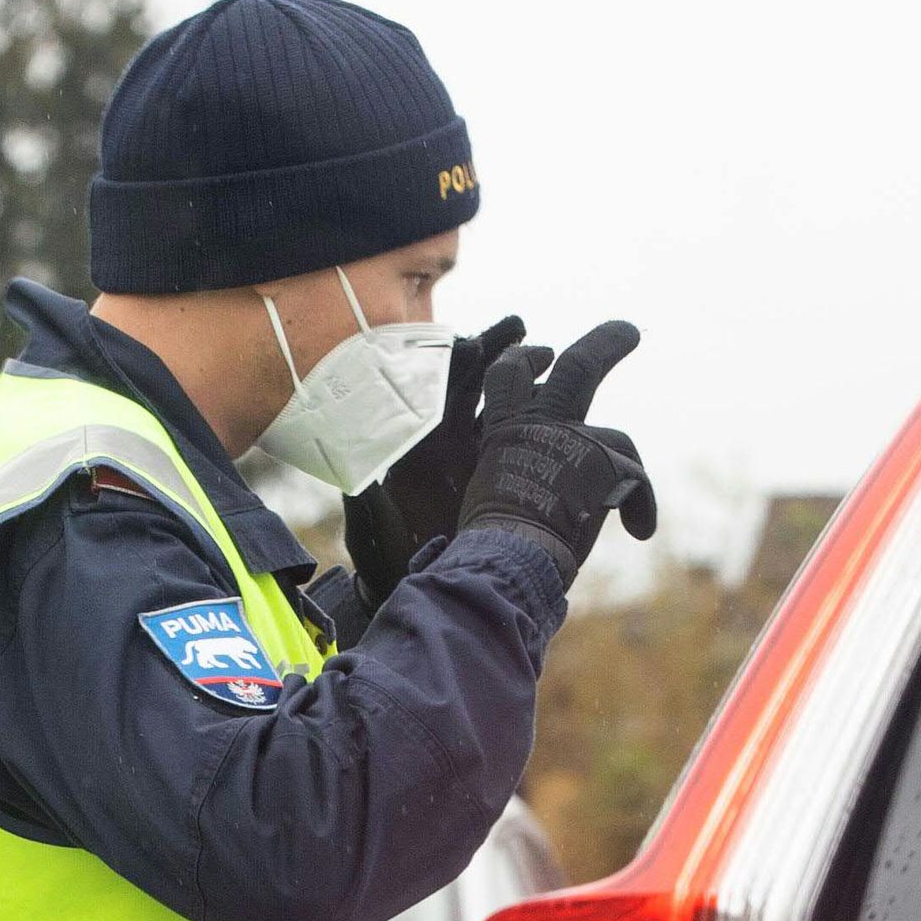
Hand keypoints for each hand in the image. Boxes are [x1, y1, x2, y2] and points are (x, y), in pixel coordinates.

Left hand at [344, 313, 526, 596]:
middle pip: (473, 383)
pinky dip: (542, 412)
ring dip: (524, 371)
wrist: (419, 590)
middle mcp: (446, 442)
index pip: (431, 389)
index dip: (448, 362)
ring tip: (543, 353)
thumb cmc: (385, 559)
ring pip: (505, 401)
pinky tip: (559, 399)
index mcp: (413, 444)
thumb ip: (367, 501)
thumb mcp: (371, 528)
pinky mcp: (506, 473)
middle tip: (518, 329)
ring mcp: (479, 455)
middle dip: (495, 351)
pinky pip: (526, 434)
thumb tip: (361, 478)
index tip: (467, 344)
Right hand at [456, 319, 656, 573]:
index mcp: (503, 432)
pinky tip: (639, 530)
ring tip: (637, 517)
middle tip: (628, 330)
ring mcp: (573, 440)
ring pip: (617, 438)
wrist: (507, 558)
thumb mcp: (490, 494)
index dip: (524, 361)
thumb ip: (513, 474)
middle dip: (606, 344)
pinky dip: (640, 507)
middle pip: (578, 367)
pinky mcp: (604, 464)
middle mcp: (539, 425)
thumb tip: (538, 489)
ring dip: (627, 467)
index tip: (541, 351)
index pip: (508, 379)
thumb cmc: (491, 542)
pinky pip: (636, 480)